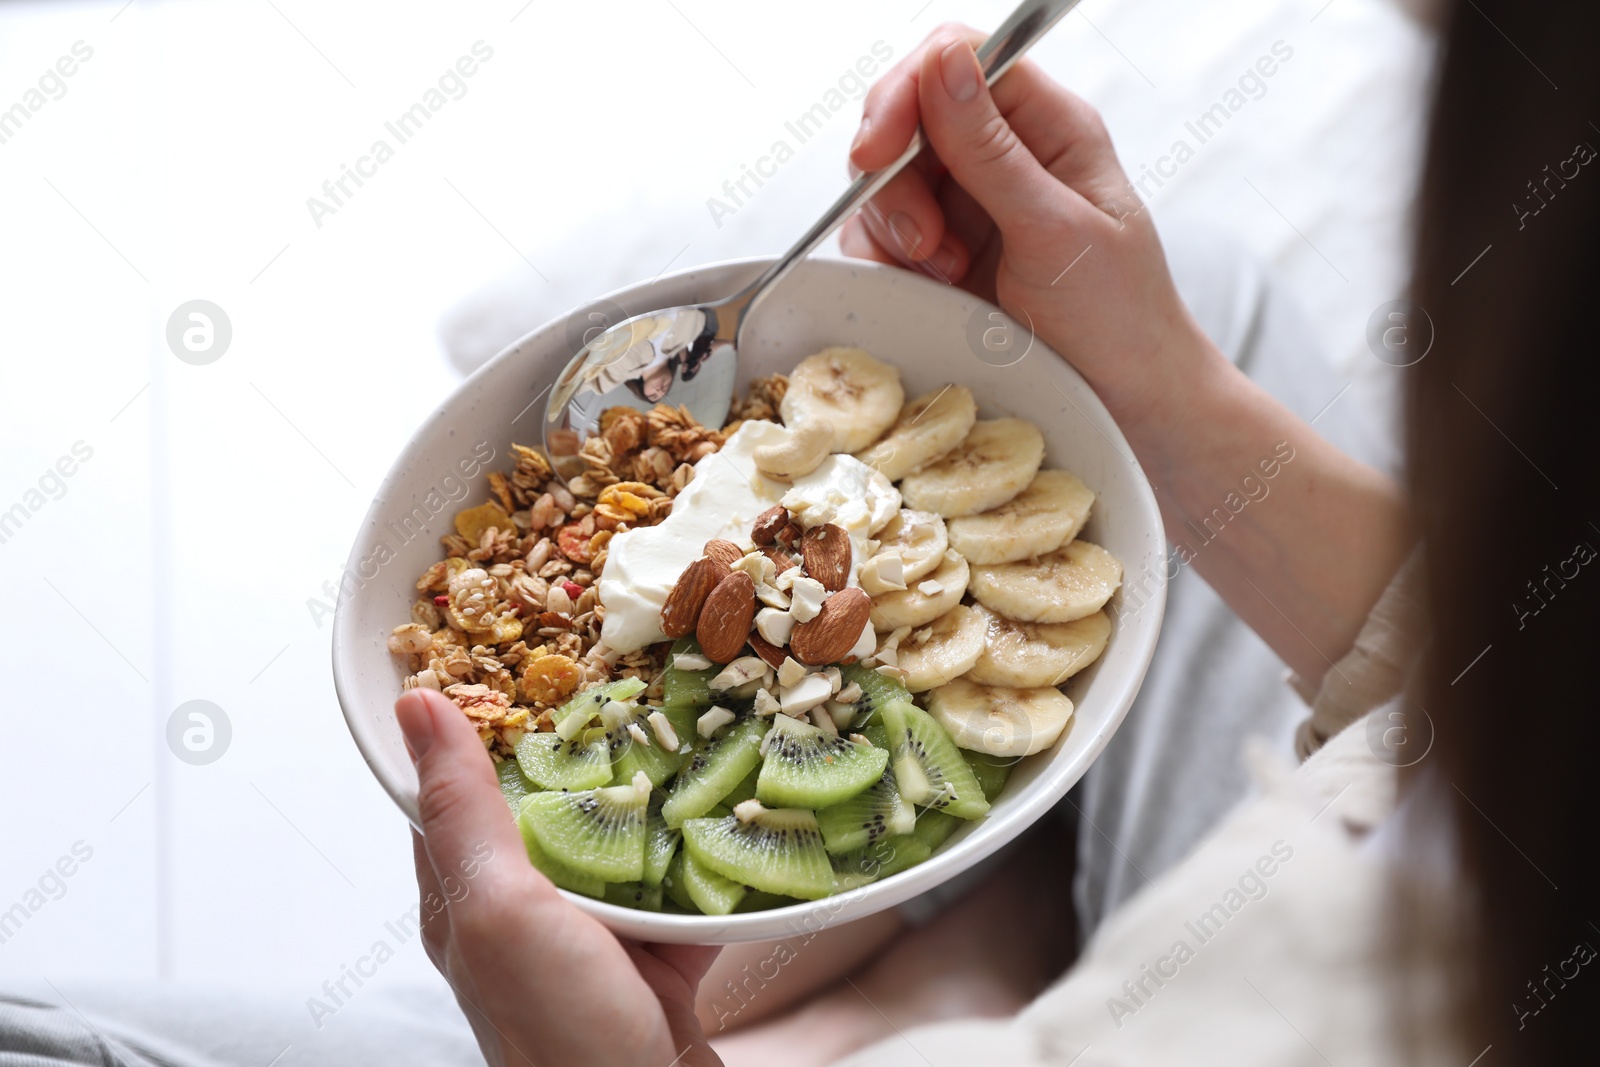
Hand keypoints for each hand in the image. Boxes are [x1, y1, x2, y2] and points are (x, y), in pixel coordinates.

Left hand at [397, 688, 722, 1066]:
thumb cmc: (561, 1033)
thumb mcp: (501, 910)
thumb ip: (463, 810)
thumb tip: (411, 704)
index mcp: (467, 892)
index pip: (455, 781)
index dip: (480, 710)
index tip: (522, 637)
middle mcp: (525, 907)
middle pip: (547, 796)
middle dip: (584, 733)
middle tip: (629, 658)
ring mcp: (595, 929)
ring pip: (618, 828)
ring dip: (652, 778)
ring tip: (690, 705)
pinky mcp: (659, 949)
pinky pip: (680, 872)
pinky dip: (707, 835)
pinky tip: (738, 794)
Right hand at [842, 27, 1411, 688]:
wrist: (1128, 405)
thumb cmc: (1119, 319)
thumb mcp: (1056, 230)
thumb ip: (992, 150)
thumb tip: (942, 60)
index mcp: (1047, 127)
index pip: (960, 61)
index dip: (910, 90)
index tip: (879, 151)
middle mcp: (1003, 156)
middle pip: (909, 118)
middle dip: (895, 177)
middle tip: (921, 243)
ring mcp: (968, 206)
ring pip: (886, 181)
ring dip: (894, 227)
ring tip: (941, 274)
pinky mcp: (941, 258)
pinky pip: (882, 236)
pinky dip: (889, 263)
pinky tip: (931, 291)